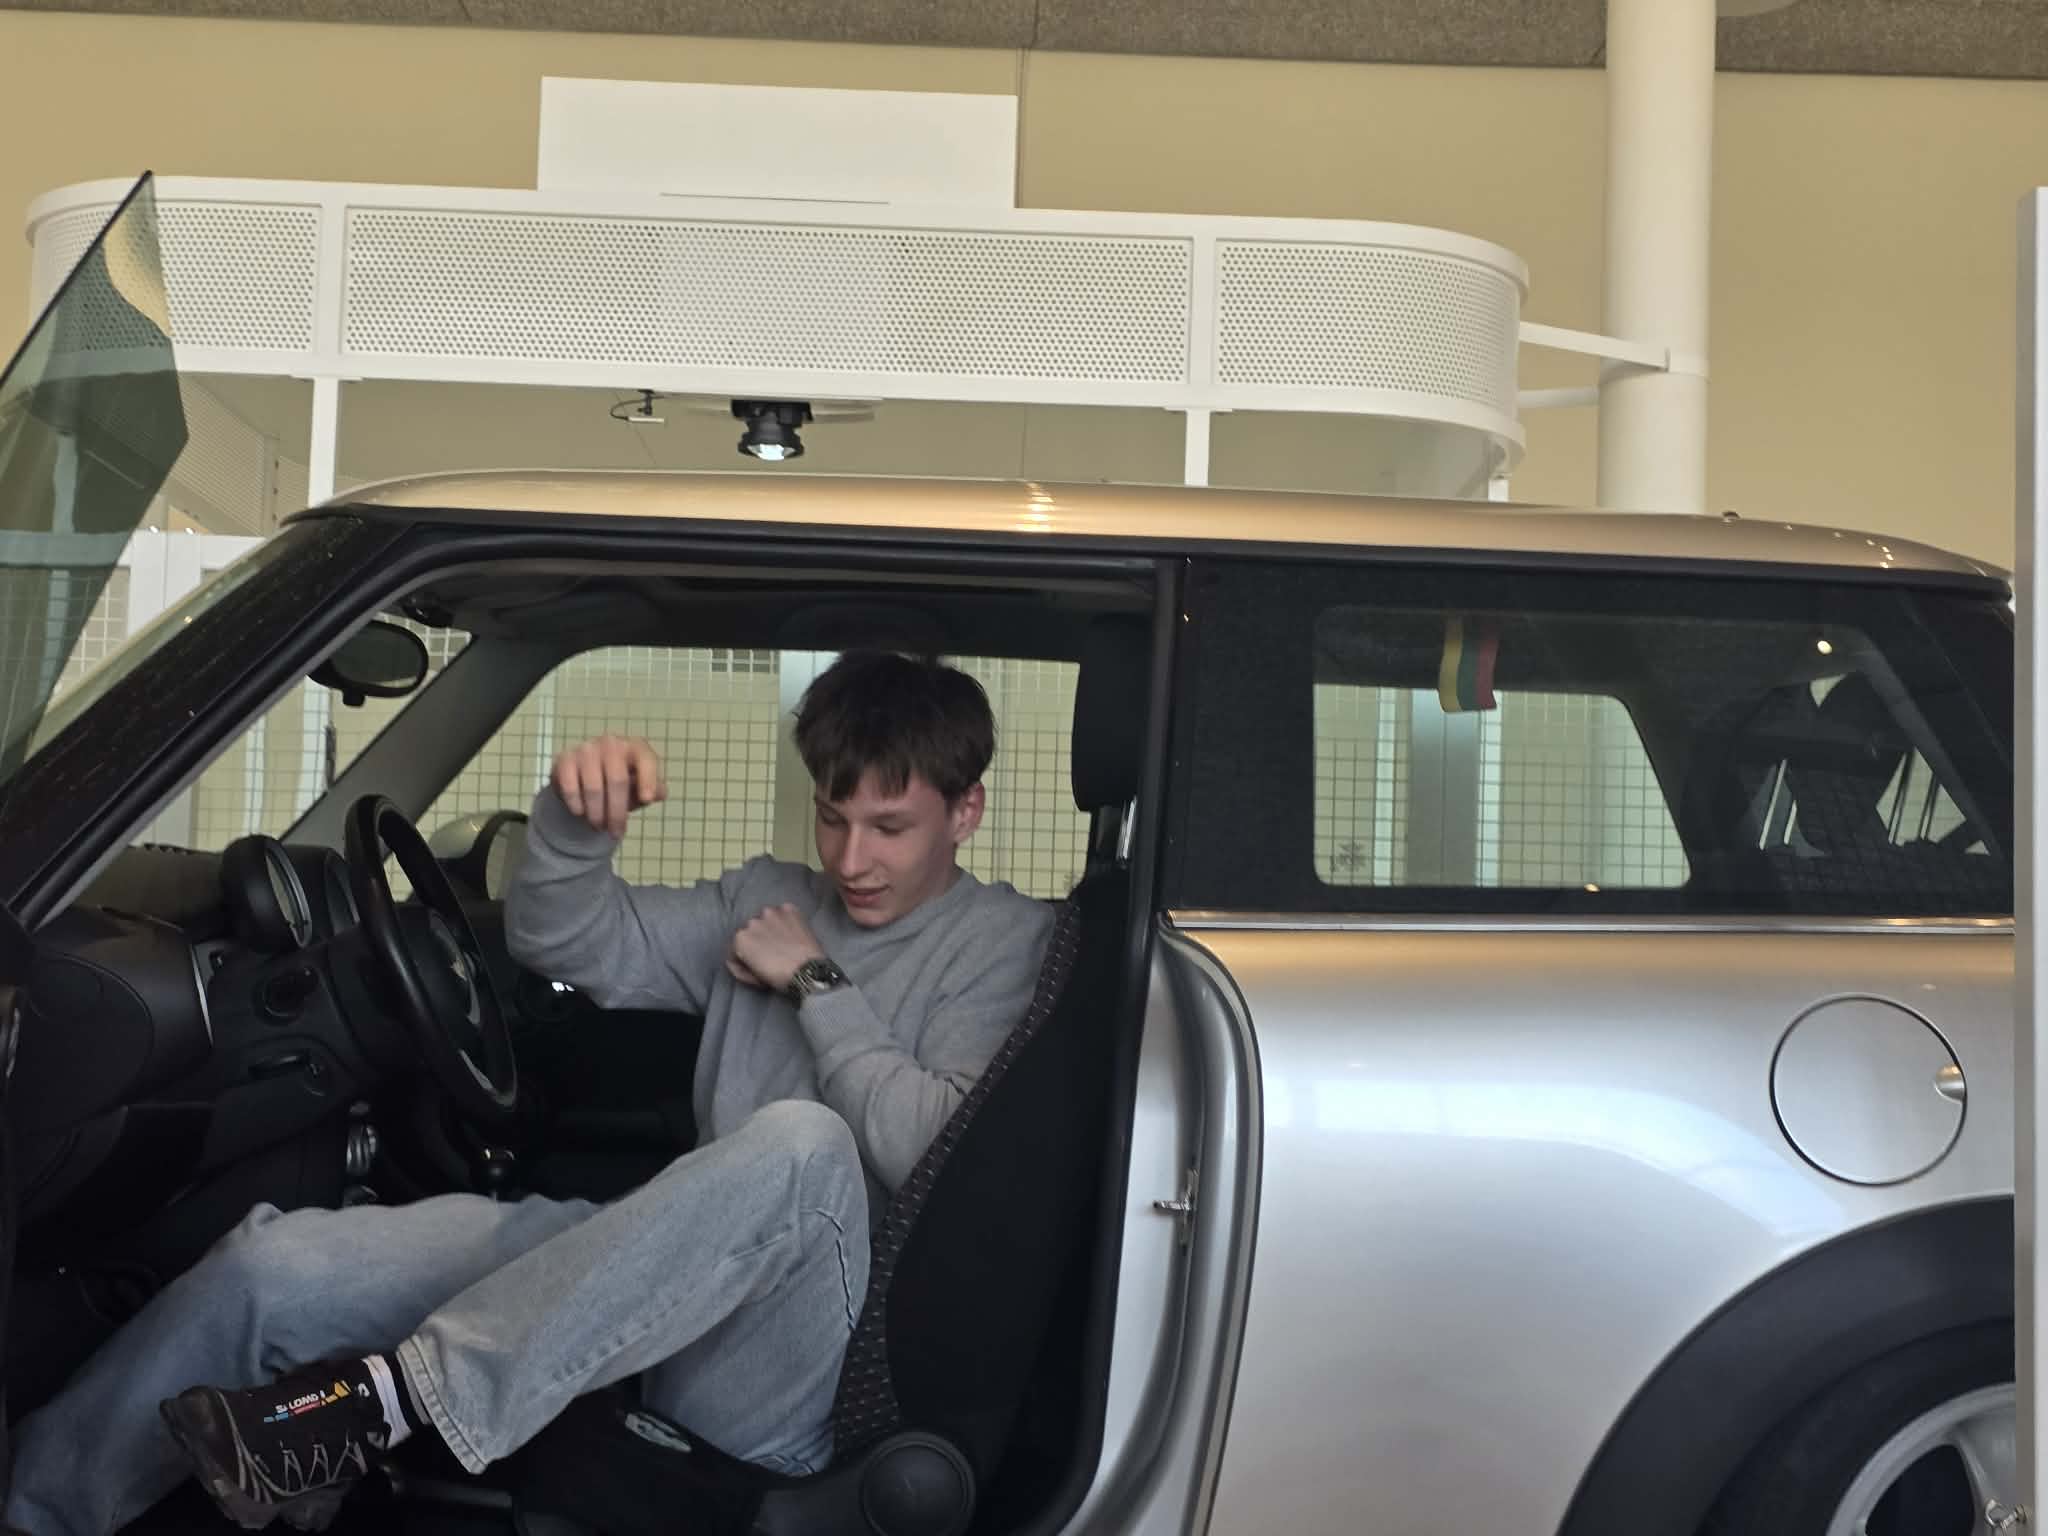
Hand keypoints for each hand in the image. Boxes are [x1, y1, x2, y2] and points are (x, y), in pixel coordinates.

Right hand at [550, 734, 665, 838]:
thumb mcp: (641, 787)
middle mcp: (611, 743)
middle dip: (617, 812)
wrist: (585, 776)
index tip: (647, 800)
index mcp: (635, 747)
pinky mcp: (565, 760)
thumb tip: (658, 794)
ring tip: (599, 827)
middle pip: (618, 780)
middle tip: (616, 833)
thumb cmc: (621, 782)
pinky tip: (580, 813)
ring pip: (594, 787)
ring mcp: (587, 749)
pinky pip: (570, 787)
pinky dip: (576, 804)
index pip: (646, 759)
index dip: (648, 779)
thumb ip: (654, 790)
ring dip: (597, 813)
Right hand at [727, 904, 826, 994]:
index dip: (744, 959)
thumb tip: (738, 961)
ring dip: (771, 927)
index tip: (755, 965)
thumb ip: (741, 967)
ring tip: (784, 941)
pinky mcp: (789, 909)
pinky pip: (784, 913)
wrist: (807, 970)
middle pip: (752, 931)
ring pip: (767, 919)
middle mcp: (752, 921)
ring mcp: (771, 913)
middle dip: (758, 940)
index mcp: (740, 938)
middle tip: (771, 953)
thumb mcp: (753, 977)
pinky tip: (793, 932)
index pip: (735, 947)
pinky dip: (786, 920)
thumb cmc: (779, 977)